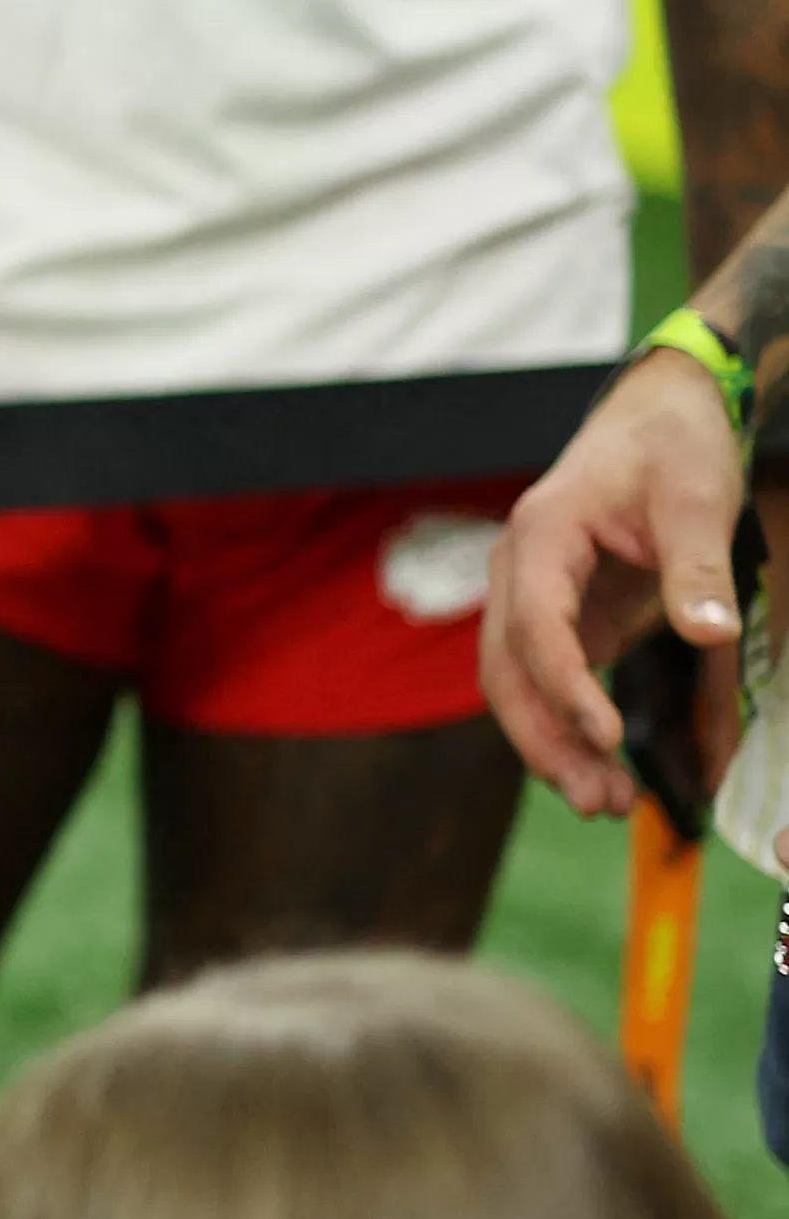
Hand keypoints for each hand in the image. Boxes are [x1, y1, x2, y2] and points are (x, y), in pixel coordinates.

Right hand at [483, 345, 751, 818]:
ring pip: (517, 685)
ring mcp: (533, 595)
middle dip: (546, 739)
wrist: (659, 414)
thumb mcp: (696, 495)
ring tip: (608, 803)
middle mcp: (520, 569)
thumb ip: (696, 564)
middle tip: (600, 801)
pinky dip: (568, 727)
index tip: (605, 737)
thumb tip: (711, 632)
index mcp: (542, 533)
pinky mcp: (561, 615)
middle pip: (507, 670)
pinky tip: (603, 769)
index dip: (564, 686)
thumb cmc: (673, 444)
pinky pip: (549, 682)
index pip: (535, 624)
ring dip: (552, 746)